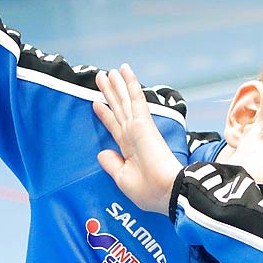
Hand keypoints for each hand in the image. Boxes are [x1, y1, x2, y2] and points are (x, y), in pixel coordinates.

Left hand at [94, 64, 183, 213]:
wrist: (166, 191)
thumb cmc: (149, 192)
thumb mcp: (123, 179)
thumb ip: (111, 164)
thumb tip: (102, 151)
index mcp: (129, 149)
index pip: (114, 126)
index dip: (105, 114)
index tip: (97, 102)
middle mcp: (133, 134)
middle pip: (119, 109)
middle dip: (110, 93)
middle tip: (102, 76)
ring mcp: (138, 127)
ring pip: (125, 100)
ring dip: (118, 85)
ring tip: (109, 71)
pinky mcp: (144, 123)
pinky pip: (136, 99)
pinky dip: (131, 85)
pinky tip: (125, 72)